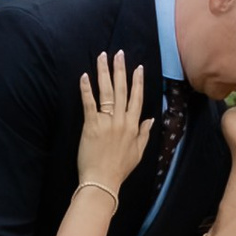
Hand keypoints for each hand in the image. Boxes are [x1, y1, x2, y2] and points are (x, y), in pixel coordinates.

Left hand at [75, 50, 149, 196]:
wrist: (103, 181)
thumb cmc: (119, 169)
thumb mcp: (138, 153)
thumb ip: (144, 134)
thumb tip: (150, 119)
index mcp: (133, 126)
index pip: (137, 99)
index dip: (138, 82)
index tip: (138, 67)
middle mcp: (122, 120)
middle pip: (122, 90)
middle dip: (120, 70)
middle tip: (119, 54)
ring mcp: (107, 122)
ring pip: (107, 92)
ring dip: (104, 73)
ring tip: (102, 57)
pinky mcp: (91, 125)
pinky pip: (89, 103)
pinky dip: (87, 89)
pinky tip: (85, 76)